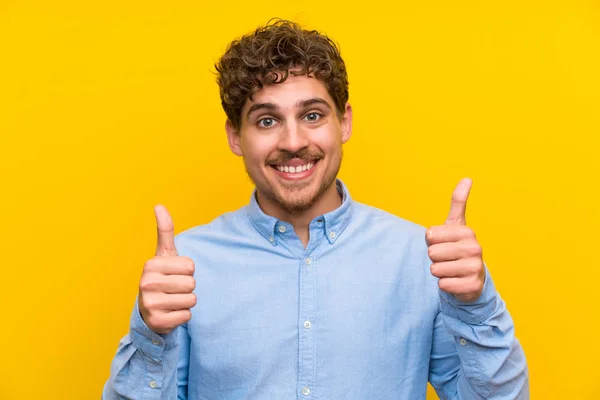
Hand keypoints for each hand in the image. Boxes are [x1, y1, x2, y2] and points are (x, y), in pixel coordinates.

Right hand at [138, 205, 195, 333]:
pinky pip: (187, 316)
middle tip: (173, 290)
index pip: (190, 266)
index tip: (173, 274)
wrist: (148, 312)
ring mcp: (150, 303)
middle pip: (192, 283)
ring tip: (172, 301)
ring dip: (186, 302)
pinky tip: (170, 314)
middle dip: (187, 287)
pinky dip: (183, 316)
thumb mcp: (163, 254)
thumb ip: (164, 230)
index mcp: (151, 264)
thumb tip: (159, 205)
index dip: (187, 271)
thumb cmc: (161, 279)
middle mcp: (147, 283)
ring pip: (191, 300)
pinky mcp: (157, 322)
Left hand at [426, 178, 484, 302]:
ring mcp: (475, 268)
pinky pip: (442, 285)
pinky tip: (456, 281)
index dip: (432, 241)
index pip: (430, 236)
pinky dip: (445, 285)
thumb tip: (468, 178)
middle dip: (435, 258)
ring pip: (436, 270)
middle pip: (432, 253)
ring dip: (440, 272)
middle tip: (448, 258)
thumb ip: (459, 202)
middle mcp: (475, 248)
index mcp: (467, 232)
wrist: (472, 278)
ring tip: (452, 270)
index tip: (445, 243)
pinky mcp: (472, 286)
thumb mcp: (456, 225)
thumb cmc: (458, 248)